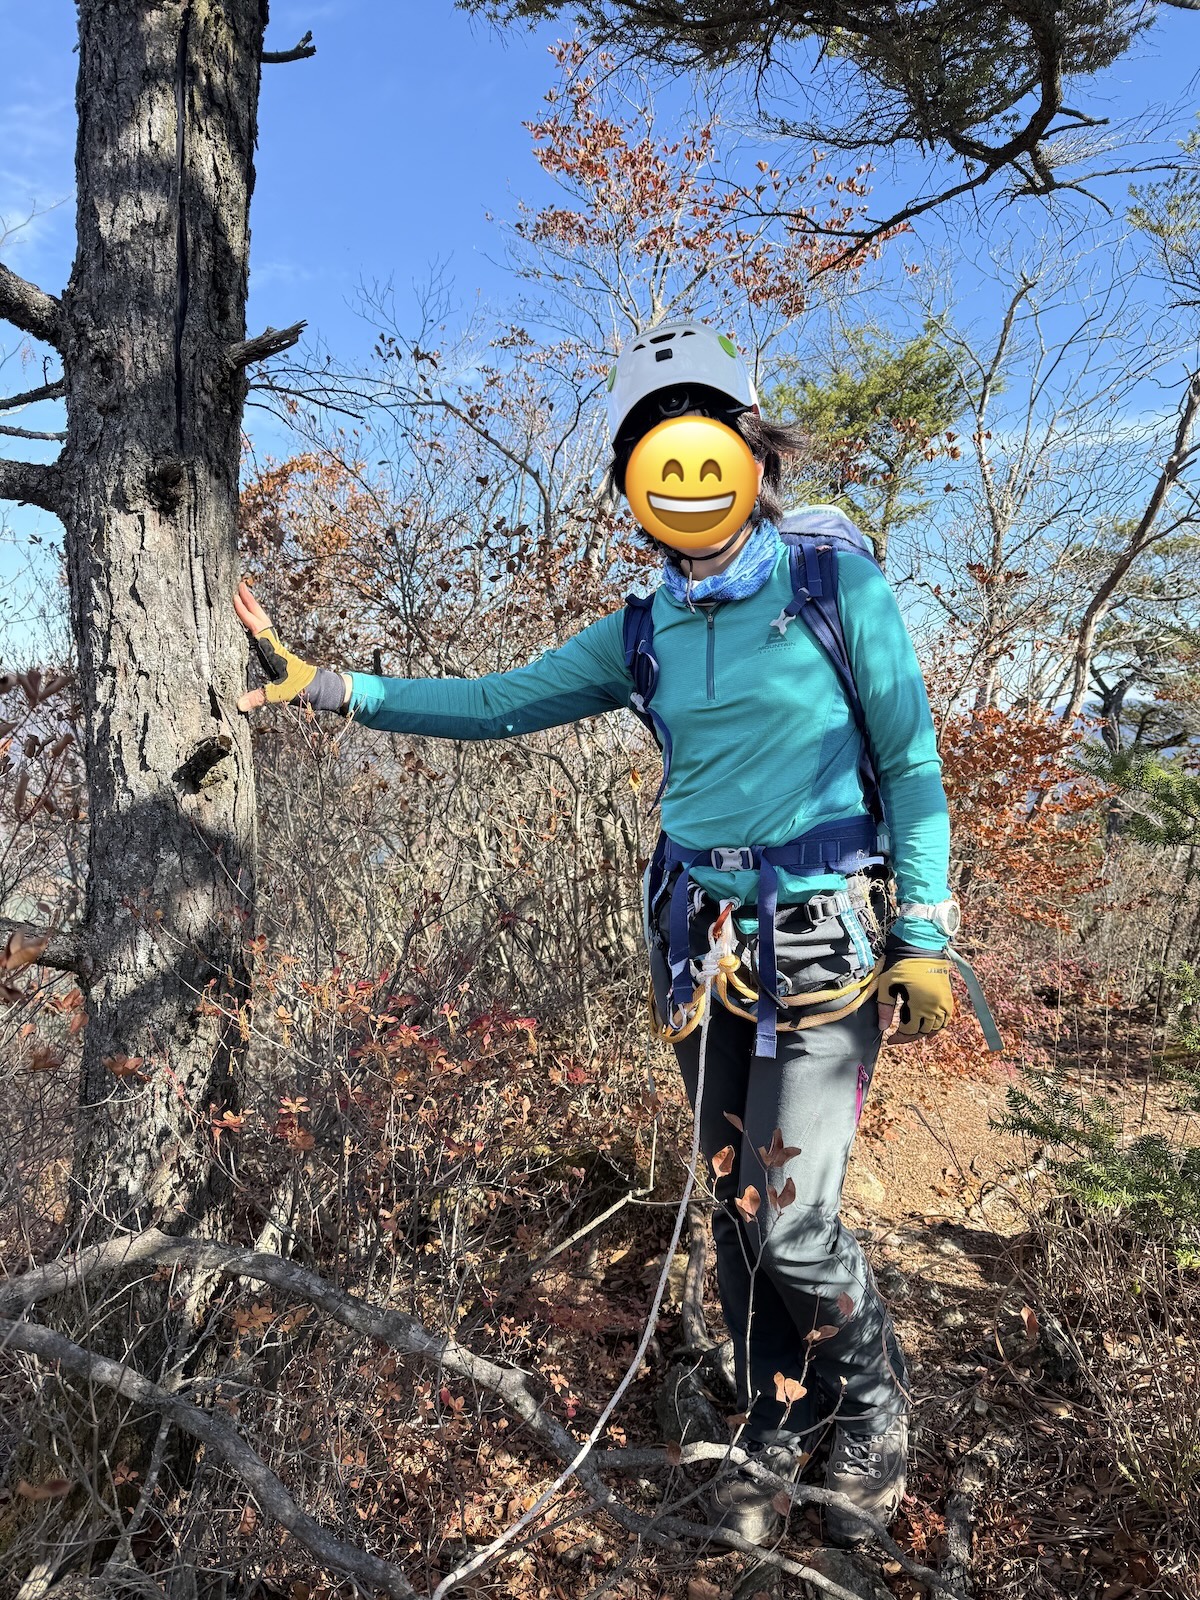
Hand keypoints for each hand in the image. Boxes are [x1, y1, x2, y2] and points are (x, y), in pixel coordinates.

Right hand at [233, 580, 317, 711]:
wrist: (323, 689)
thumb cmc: (304, 690)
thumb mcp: (280, 694)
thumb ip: (259, 698)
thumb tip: (238, 705)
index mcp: (275, 651)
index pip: (258, 628)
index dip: (246, 614)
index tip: (235, 598)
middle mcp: (277, 646)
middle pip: (262, 618)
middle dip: (251, 601)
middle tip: (240, 584)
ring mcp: (279, 648)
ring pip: (265, 622)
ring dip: (255, 608)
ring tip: (244, 595)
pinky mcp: (280, 652)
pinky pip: (266, 631)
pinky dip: (258, 621)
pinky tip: (253, 621)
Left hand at [877, 951, 953, 1042]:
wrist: (922, 949)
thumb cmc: (901, 965)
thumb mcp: (887, 984)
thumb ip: (884, 1007)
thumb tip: (883, 1028)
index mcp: (919, 1004)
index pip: (910, 1030)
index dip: (899, 1038)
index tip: (890, 1039)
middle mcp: (934, 1007)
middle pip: (923, 1031)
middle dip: (909, 1036)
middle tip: (898, 1035)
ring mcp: (943, 1003)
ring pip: (936, 1028)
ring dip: (923, 1032)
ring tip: (911, 1030)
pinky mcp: (948, 998)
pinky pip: (945, 1020)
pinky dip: (937, 1026)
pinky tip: (927, 1025)